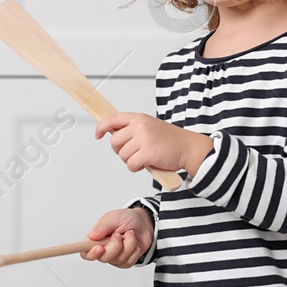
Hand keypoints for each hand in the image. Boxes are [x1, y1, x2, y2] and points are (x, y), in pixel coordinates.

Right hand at [81, 207, 153, 268]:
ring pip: (118, 259)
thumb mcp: (113, 217)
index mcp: (95, 239)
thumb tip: (91, 235)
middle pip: (103, 258)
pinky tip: (133, 242)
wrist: (143, 223)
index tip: (99, 248)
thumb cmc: (126, 219)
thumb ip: (102, 226)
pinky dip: (134, 250)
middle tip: (119, 234)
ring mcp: (115, 257)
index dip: (90, 254)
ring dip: (128, 244)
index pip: (86, 253)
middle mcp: (104, 249)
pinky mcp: (125, 261)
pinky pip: (129, 261)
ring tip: (129, 234)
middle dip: (115, 246)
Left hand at [94, 112, 213, 176]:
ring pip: (122, 155)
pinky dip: (136, 168)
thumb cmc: (170, 140)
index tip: (98, 134)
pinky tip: (146, 164)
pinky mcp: (147, 153)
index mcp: (139, 118)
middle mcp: (139, 126)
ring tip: (143, 158)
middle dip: (120, 151)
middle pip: (114, 141)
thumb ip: (133, 128)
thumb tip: (113, 135)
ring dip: (130, 161)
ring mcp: (143, 139)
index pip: (113, 119)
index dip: (101, 127)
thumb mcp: (149, 127)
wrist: (188, 148)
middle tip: (133, 153)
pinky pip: (130, 165)